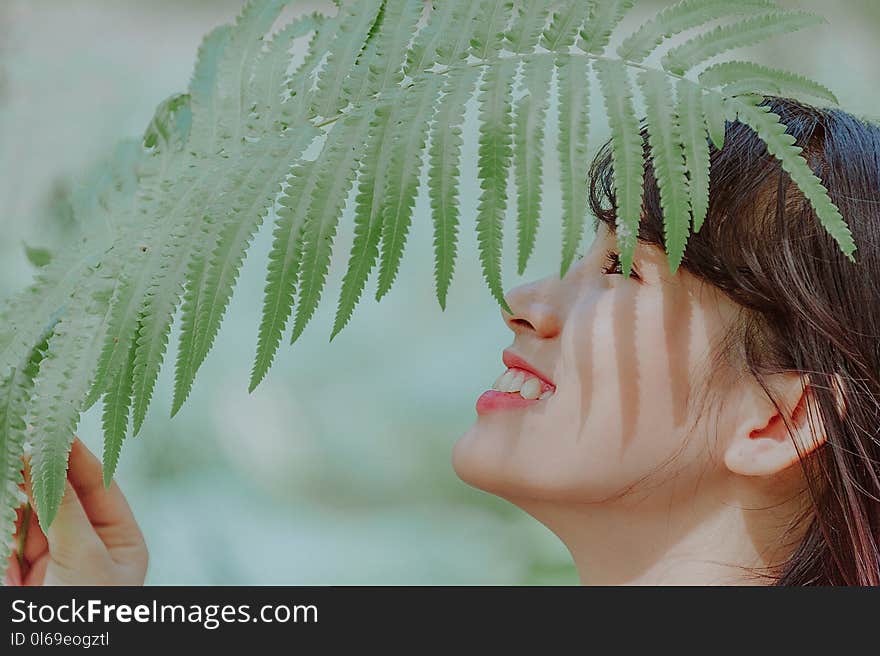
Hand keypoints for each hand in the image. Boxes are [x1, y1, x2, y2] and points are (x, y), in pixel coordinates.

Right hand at [5, 438, 147, 585]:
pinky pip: (14, 545)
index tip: (58, 433)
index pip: (99, 488)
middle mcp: (92, 547)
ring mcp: (60, 562)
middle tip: (23, 448)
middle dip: (42, 477)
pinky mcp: (29, 578)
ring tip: (9, 477)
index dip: (78, 459)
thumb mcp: (84, 556)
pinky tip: (4, 519)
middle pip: (64, 500)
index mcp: (121, 540)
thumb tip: (48, 468)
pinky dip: (7, 533)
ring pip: (34, 521)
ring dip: (19, 503)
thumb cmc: (90, 611)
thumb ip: (64, 513)